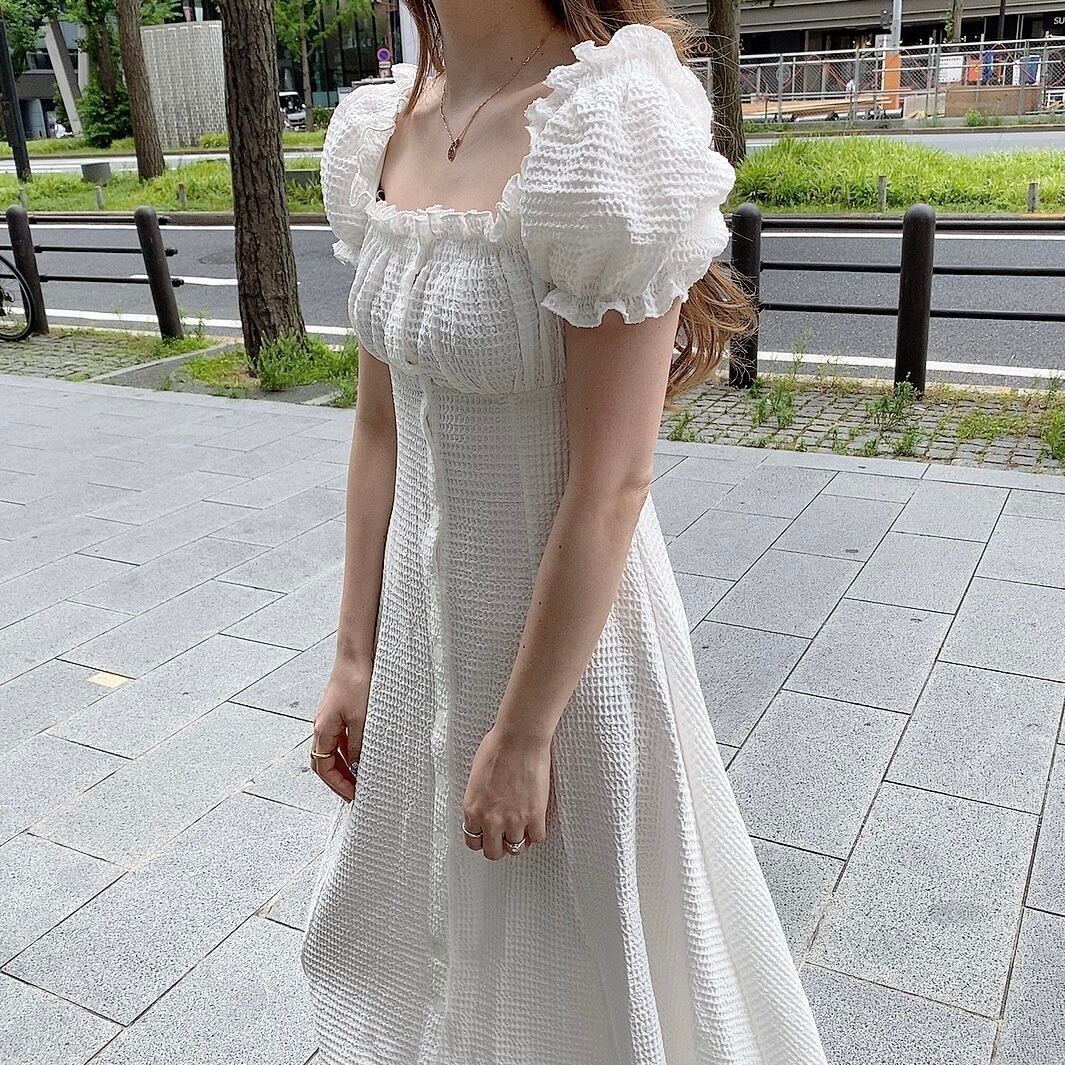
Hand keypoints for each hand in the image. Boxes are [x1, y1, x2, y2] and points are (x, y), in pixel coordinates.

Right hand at [310, 658, 369, 802]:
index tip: (352, 797)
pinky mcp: (339, 710)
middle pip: (324, 761)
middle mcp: (322, 726)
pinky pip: (341, 737)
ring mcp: (330, 718)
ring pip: (333, 750)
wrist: (356, 655)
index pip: (323, 767)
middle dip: (338, 779)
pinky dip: (349, 750)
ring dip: (345, 765)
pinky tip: (364, 753)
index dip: (337, 784)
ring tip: (361, 777)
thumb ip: (358, 745)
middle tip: (355, 793)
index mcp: (322, 729)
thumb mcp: (362, 719)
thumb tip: (356, 766)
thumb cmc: (357, 683)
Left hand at [462, 725, 550, 860]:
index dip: (482, 839)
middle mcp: (491, 819)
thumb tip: (484, 801)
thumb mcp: (476, 775)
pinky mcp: (535, 815)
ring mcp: (514, 820)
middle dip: (499, 846)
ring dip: (520, 841)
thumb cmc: (498, 746)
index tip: (488, 836)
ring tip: (523, 831)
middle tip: (506, 838)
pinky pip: (538, 838)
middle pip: (493, 852)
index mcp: (473, 809)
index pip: (472, 841)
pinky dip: (537, 833)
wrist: (519, 738)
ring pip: (516, 849)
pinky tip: (536, 823)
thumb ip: (479, 796)